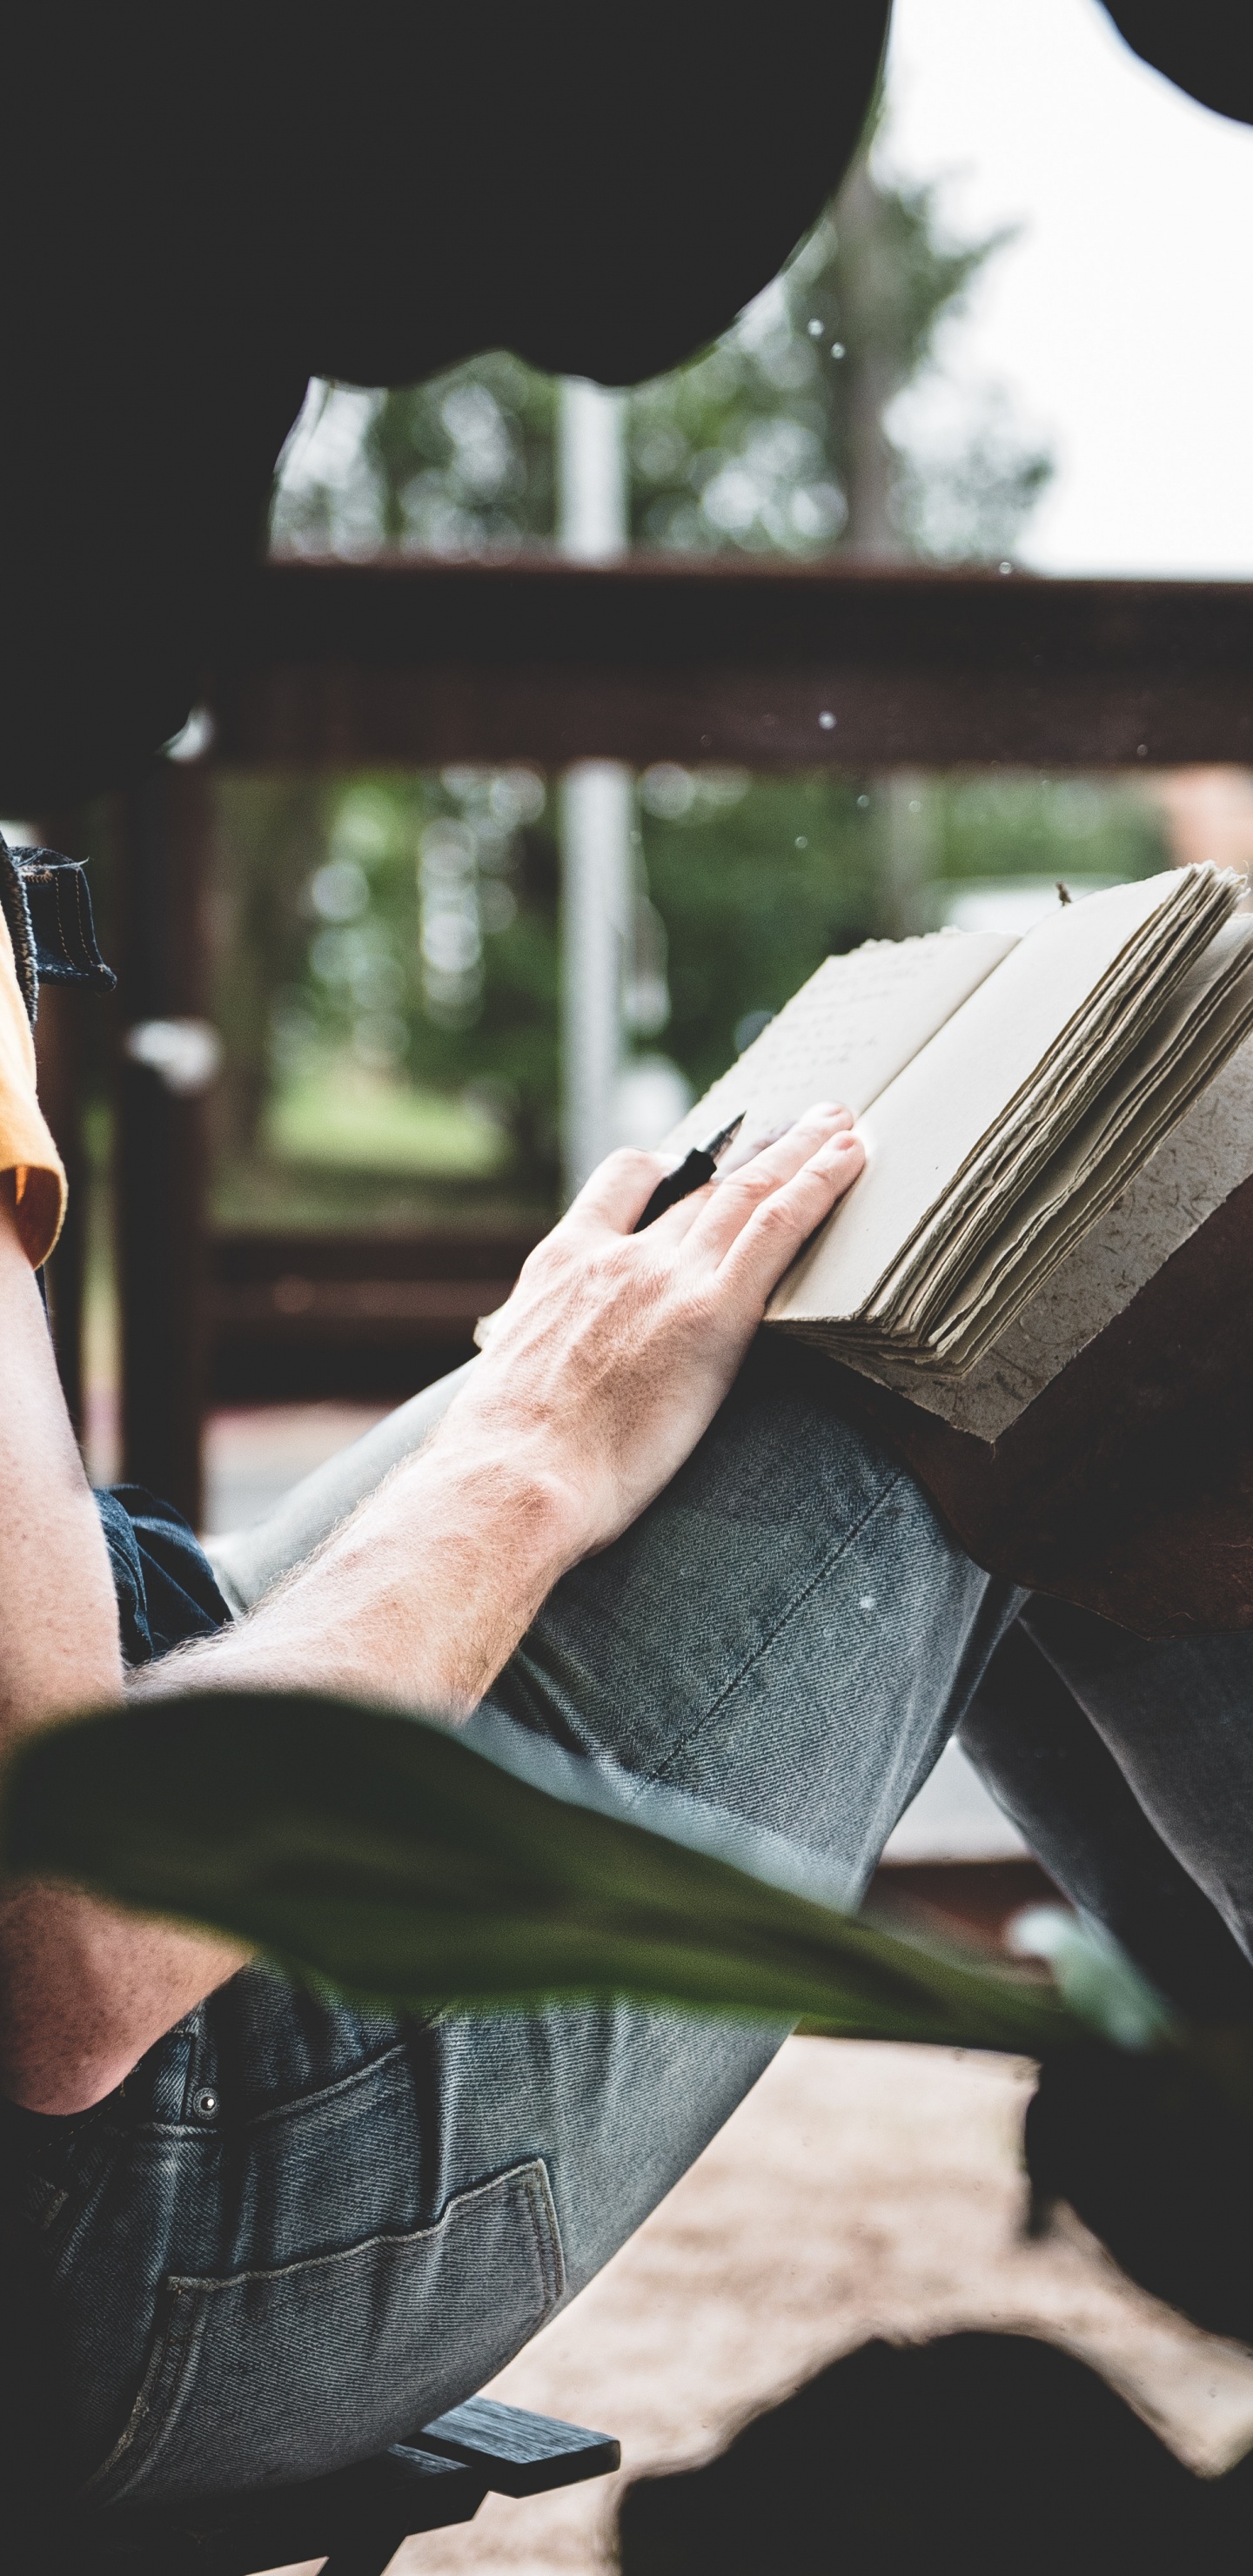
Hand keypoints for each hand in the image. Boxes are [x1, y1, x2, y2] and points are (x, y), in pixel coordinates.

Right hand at [437, 1104, 863, 1560]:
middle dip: (753, 1151)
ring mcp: (664, 1278)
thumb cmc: (505, 1461)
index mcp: (561, 1264)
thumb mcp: (510, 1378)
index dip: (670, 1164)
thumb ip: (550, 1354)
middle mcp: (616, 1254)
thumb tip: (560, 1388)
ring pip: (746, 1191)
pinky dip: (818, 1184)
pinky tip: (849, 1159)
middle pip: (699, 1184)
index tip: (701, 1159)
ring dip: (799, 1151)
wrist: (511, 1476)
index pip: (622, 1183)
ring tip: (841, 1124)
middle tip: (797, 1124)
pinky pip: (775, 1228)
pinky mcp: (711, 1314)